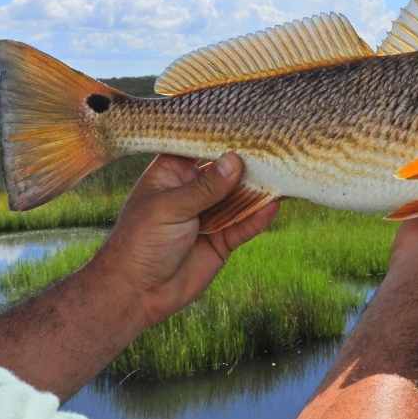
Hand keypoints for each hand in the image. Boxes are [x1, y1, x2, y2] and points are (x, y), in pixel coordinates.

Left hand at [93, 152, 278, 326]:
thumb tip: (236, 161)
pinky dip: (258, 217)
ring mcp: (209, 215)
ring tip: (283, 175)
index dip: (223, 137)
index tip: (250, 124)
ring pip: (240, 197)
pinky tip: (273, 206)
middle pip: (227, 171)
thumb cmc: (139, 242)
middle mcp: (194, 190)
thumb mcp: (170, 207)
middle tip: (276, 149)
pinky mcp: (222, 240)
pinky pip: (244, 224)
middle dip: (249, 163)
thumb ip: (206, 186)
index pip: (201, 147)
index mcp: (173, 173)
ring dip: (259, 189)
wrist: (134, 294)